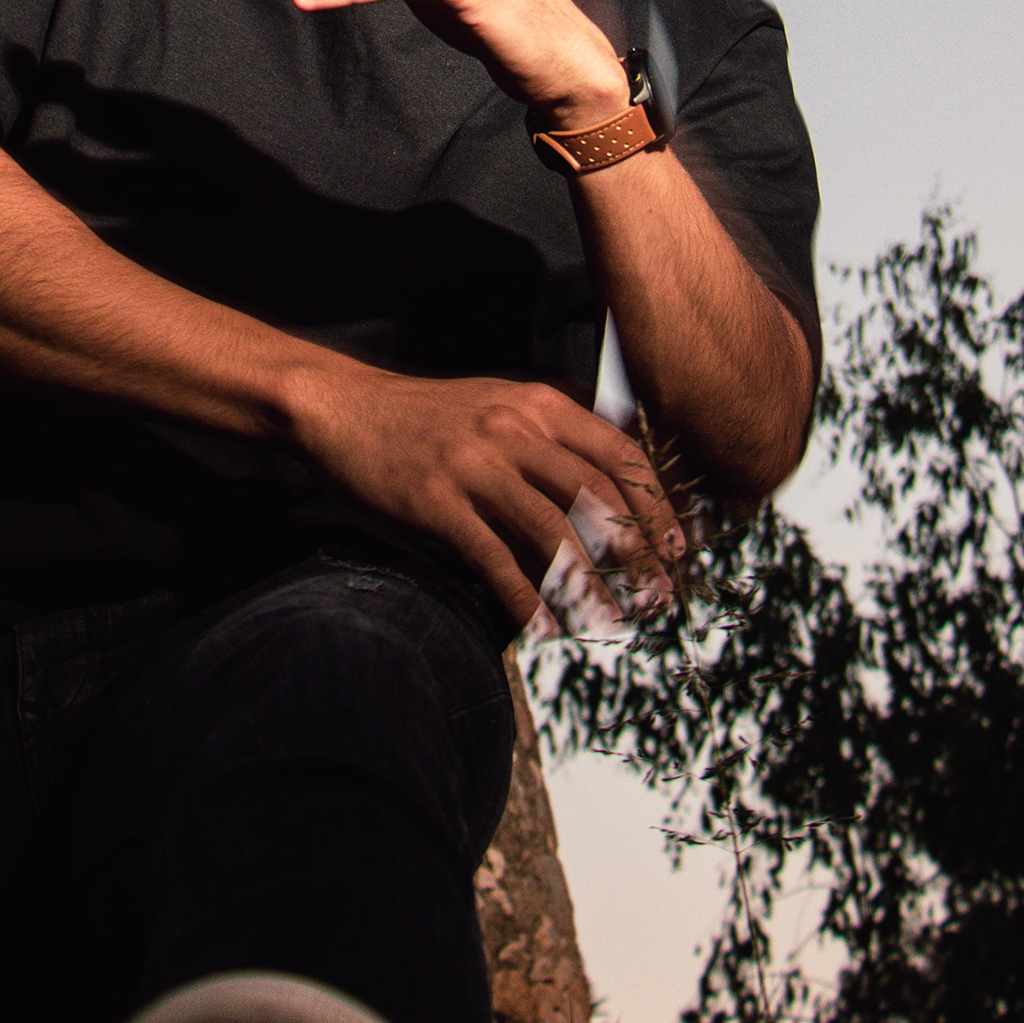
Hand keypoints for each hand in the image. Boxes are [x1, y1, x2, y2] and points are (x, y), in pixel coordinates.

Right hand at [286, 363, 686, 629]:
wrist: (347, 408)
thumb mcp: (501, 398)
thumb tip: (616, 471)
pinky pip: (492, 556)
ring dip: (588, 583)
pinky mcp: (436, 501)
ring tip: (609, 621)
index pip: (618, 454)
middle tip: (656, 595)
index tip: (677, 547)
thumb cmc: (430, 414)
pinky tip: (542, 625)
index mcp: (538, 404)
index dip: (656, 505)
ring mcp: (474, 466)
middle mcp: (513, 430)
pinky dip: (523, 596)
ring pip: (551, 531)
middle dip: (636, 553)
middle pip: (596, 496)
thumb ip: (555, 428)